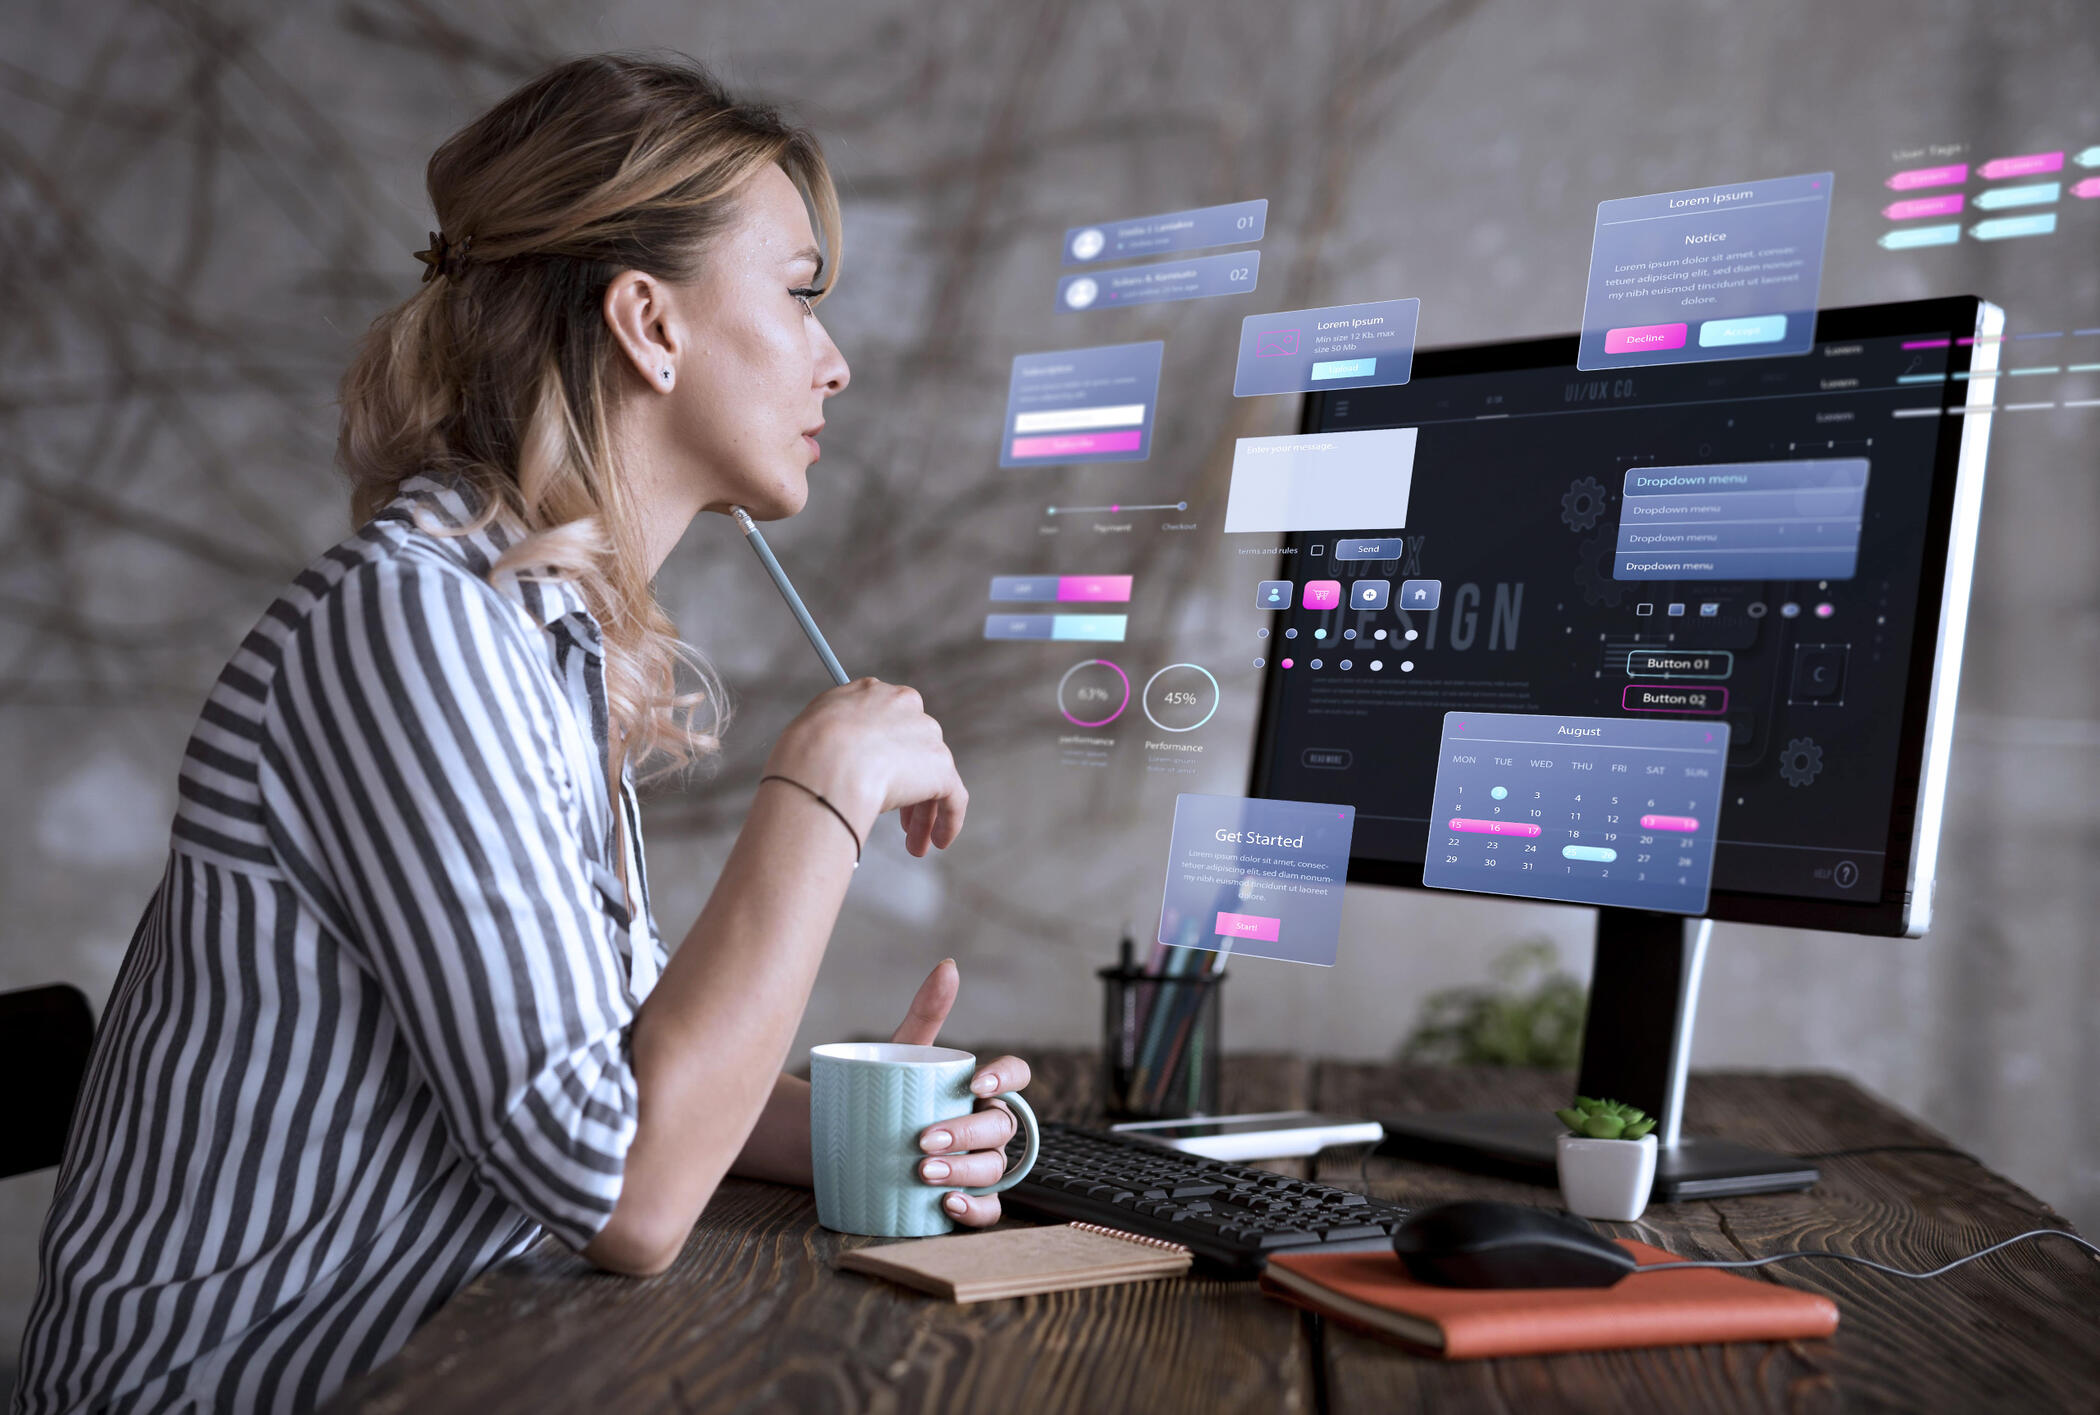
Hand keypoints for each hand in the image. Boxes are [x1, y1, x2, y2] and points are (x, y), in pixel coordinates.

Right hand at [766, 678, 966, 857]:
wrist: (823, 763)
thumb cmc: (803, 755)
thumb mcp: (812, 734)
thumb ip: (833, 740)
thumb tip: (837, 766)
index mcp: (870, 693)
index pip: (887, 724)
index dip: (883, 756)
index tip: (876, 779)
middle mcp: (904, 705)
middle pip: (913, 750)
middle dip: (907, 787)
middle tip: (898, 821)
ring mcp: (926, 735)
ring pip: (933, 777)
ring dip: (923, 813)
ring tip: (913, 845)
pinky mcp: (941, 766)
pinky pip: (954, 797)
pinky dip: (948, 821)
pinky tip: (937, 842)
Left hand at [889, 958, 1031, 1227]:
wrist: (841, 1142)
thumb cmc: (882, 1094)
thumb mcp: (902, 1054)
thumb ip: (926, 1013)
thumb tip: (948, 966)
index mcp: (981, 1088)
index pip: (1017, 1075)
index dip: (1007, 1076)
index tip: (975, 1081)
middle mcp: (986, 1127)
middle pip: (1000, 1127)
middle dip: (967, 1132)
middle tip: (923, 1139)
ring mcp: (979, 1164)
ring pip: (994, 1168)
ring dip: (965, 1171)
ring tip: (922, 1171)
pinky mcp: (965, 1199)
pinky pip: (988, 1209)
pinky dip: (974, 1209)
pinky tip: (946, 1203)